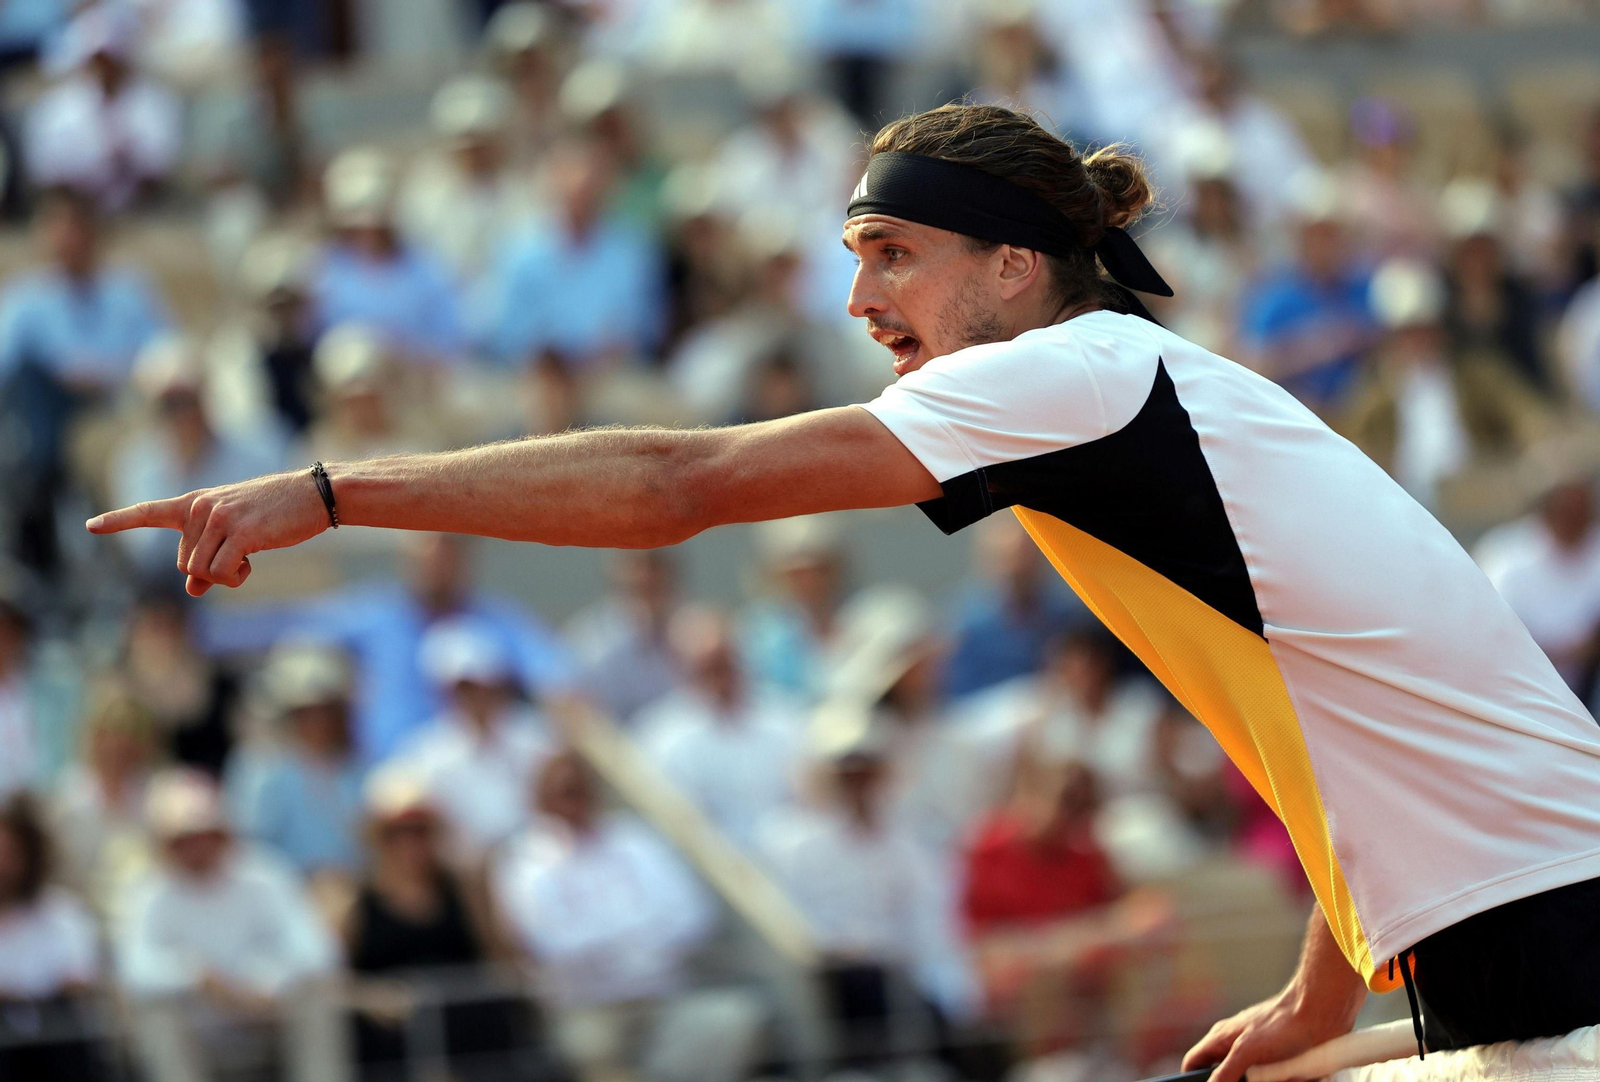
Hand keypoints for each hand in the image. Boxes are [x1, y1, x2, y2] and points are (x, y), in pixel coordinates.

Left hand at [86, 469, 330, 596]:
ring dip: (224, 577)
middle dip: (209, 572)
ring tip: (249, 559)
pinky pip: (219, 573)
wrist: (314, 494)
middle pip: (184, 563)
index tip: (91, 526)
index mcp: (196, 502)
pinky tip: (252, 564)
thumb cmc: (279, 512)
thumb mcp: (239, 532)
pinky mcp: (239, 533)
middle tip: (241, 560)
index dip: (119, 520)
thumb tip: (192, 588)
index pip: (150, 512)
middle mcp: (200, 507)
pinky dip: (234, 578)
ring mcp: (217, 518)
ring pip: (199, 571)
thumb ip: (210, 556)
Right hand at [1182, 983, 1360, 1081]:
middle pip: (1226, 1077)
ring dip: (1269, 1081)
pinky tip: (1292, 1077)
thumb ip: (1224, 1071)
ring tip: (1282, 1075)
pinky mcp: (1282, 1066)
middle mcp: (1237, 1049)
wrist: (1321, 1014)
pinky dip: (1285, 1080)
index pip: (1194, 1063)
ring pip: (1255, 1081)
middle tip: (1253, 1080)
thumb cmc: (1280, 1023)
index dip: (1191, 1079)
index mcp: (1221, 1040)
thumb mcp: (1247, 1050)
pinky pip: (1277, 1080)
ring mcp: (1260, 1058)